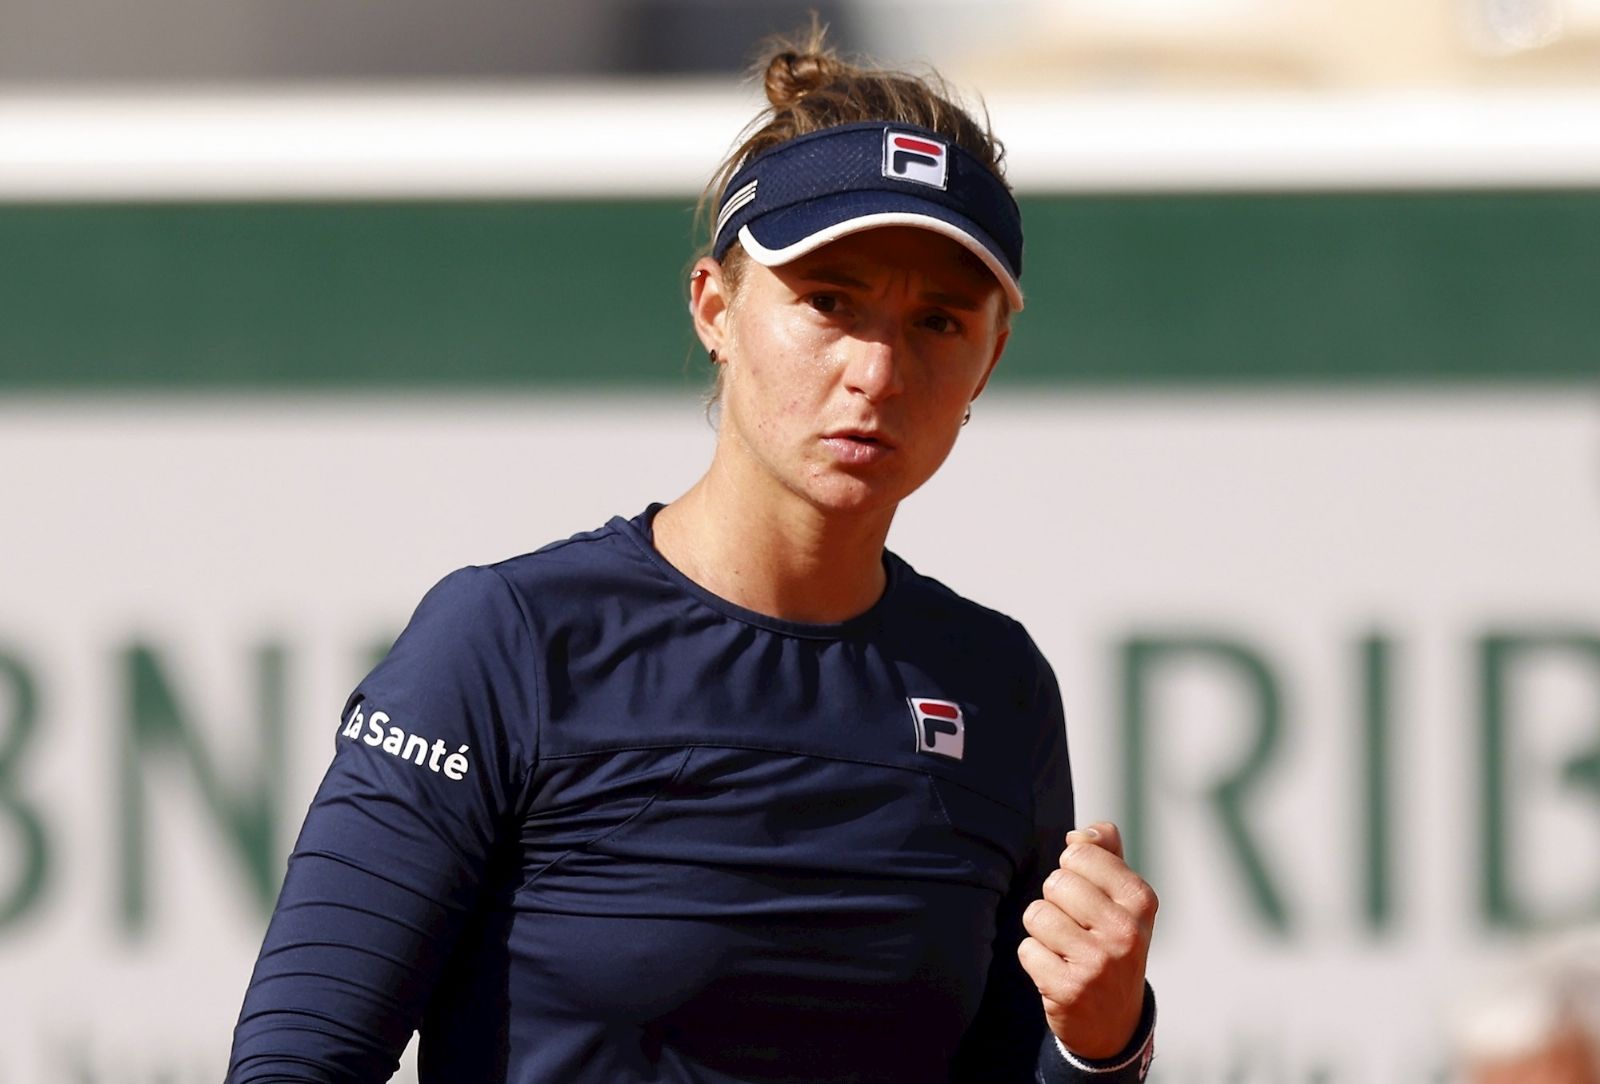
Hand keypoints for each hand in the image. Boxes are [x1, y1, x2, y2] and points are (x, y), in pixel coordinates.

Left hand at [1017, 821, 1157, 1059]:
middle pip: (1056, 882)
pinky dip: (1035, 959)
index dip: (1073, 872)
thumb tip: (1080, 835)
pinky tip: (1058, 972)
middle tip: (1077, 929)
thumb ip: (1106, 856)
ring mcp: (1098, 962)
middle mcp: (1124, 931)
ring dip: (1043, 931)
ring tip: (1066, 949)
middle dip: (1057, 902)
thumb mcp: (1123, 901)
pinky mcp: (1069, 989)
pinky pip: (1027, 948)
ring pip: (1037, 914)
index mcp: (1140, 900)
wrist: (1114, 1022)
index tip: (1088, 899)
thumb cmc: (1113, 947)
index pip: (1079, 854)